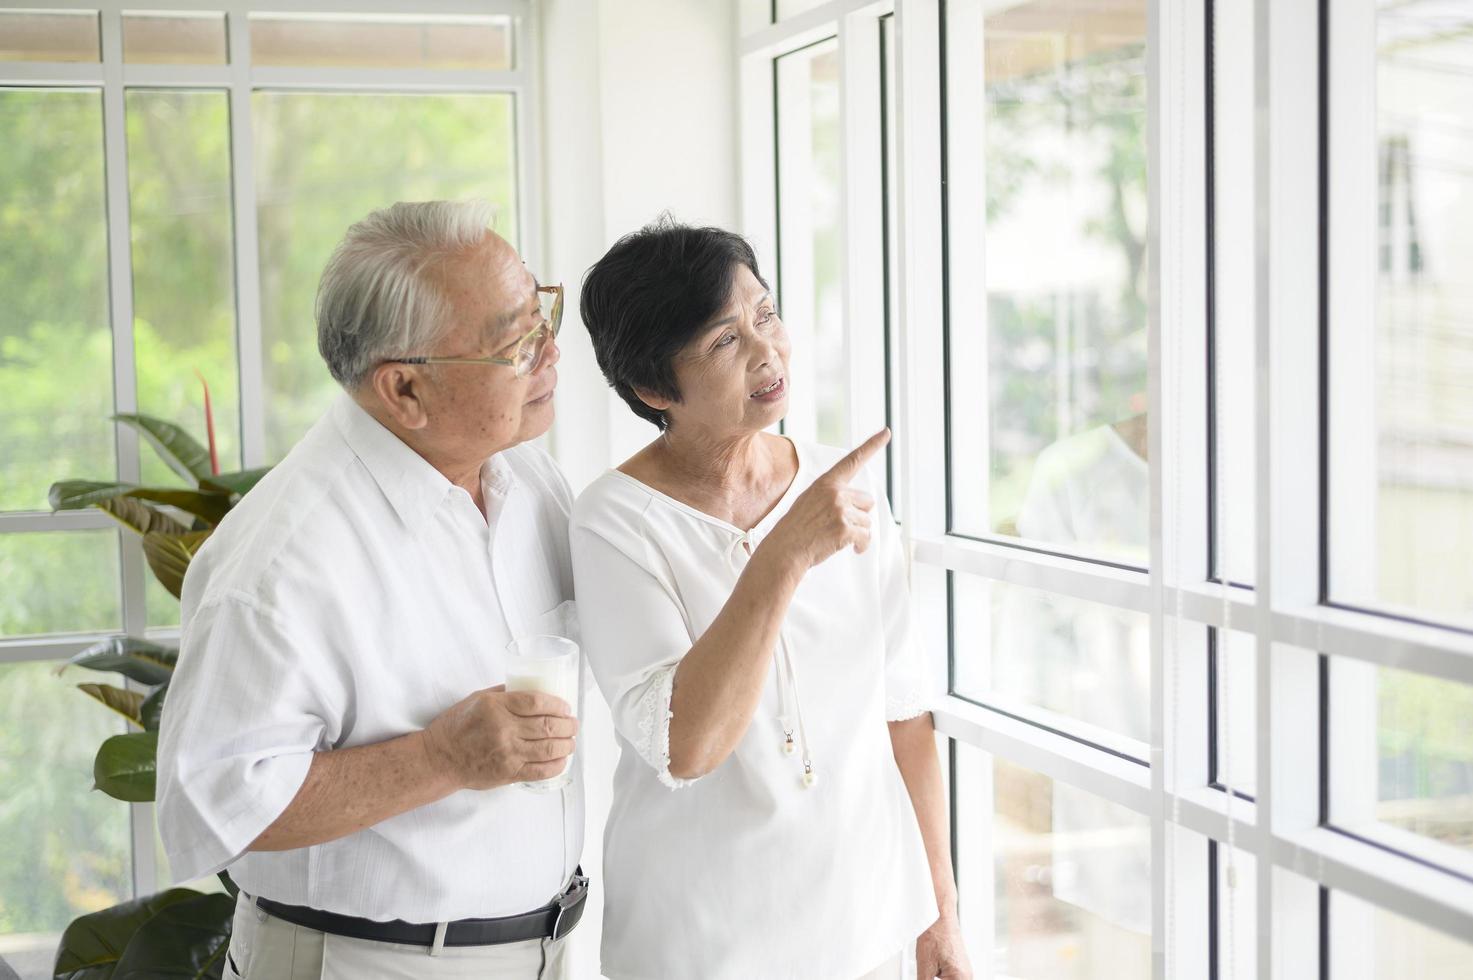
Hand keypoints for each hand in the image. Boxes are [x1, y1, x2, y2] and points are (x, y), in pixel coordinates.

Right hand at [421, 685, 577, 789]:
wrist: (439, 758)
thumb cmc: (456, 726)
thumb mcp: (478, 698)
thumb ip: (505, 693)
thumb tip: (531, 687)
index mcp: (495, 706)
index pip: (536, 702)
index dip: (558, 705)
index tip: (566, 707)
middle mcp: (503, 729)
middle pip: (548, 726)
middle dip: (569, 725)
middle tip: (574, 724)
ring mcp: (506, 753)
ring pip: (549, 749)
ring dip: (567, 745)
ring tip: (571, 741)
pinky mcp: (507, 773)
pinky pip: (540, 771)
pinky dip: (557, 765)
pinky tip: (562, 760)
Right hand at [762, 428, 890, 570]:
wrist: (784, 550)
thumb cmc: (796, 529)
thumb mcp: (809, 501)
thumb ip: (832, 495)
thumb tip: (860, 504)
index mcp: (826, 483)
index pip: (852, 460)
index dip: (872, 445)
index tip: (886, 432)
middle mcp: (835, 493)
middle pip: (867, 502)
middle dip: (859, 515)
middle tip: (838, 525)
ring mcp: (840, 511)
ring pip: (867, 522)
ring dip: (857, 532)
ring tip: (836, 538)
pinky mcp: (845, 530)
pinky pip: (866, 537)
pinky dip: (862, 546)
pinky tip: (853, 549)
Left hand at [916, 912, 971, 979]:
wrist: (939, 917)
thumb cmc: (935, 935)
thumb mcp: (925, 967)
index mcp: (961, 978)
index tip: (926, 978)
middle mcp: (967, 976)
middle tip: (927, 975)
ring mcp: (965, 972)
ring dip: (938, 979)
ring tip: (930, 971)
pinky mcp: (960, 968)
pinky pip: (952, 978)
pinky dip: (942, 978)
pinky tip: (933, 973)